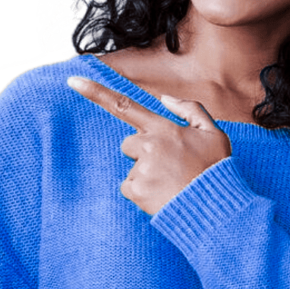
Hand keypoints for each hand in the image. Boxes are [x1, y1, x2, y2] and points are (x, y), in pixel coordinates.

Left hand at [67, 77, 231, 214]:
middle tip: (170, 167)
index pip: (124, 105)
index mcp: (164, 128)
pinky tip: (163, 195)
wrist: (216, 207)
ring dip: (147, 175)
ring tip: (172, 184)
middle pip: (129, 144)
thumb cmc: (215, 170)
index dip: (96, 92)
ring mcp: (141, 168)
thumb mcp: (213, 133)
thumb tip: (164, 99)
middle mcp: (148, 145)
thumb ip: (190, 109)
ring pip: (132, 169)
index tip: (73, 81)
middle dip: (143, 153)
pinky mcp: (136, 190)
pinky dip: (143, 193)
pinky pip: (129, 188)